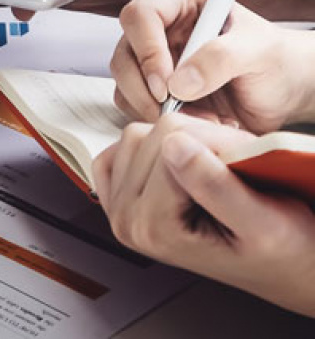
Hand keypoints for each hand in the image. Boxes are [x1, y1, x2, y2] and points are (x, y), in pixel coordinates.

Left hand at [92, 115, 314, 316]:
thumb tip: (174, 145)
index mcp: (154, 227)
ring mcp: (120, 208)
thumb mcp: (261, 222)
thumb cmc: (278, 249)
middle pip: (150, 135)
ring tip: (209, 167)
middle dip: (197, 140)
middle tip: (229, 166)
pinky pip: (123, 148)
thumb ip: (214, 185)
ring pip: (136, 134)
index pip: (171, 140)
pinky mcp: (121, 195)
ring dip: (177, 140)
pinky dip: (151, 146)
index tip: (240, 162)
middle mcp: (128, 220)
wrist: (280, 265)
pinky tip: (179, 165)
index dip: (215, 141)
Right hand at [110, 0, 314, 131]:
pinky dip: (155, 119)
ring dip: (152, 107)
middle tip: (172, 108)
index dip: (148, 50)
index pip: (141, 14)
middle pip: (124, 50)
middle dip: (144, 86)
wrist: (283, 93)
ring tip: (198, 116)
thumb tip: (179, 81)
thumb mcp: (259, 51)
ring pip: (123, 80)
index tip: (167, 83)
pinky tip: (192, 120)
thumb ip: (221, 57)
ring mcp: (155, 56)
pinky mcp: (153, 86)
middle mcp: (162, 25)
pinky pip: (132, 103)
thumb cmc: (277, 61)